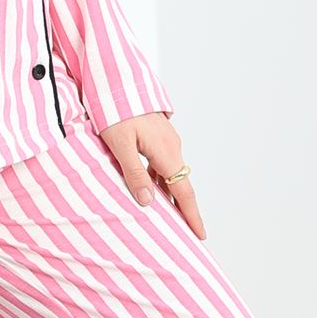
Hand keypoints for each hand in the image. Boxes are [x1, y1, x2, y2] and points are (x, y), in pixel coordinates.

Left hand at [99, 111, 205, 239]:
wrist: (117, 82)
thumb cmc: (116, 111)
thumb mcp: (120, 145)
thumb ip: (134, 173)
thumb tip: (148, 201)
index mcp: (166, 152)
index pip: (184, 192)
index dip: (191, 215)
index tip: (200, 235)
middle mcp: (172, 147)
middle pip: (181, 186)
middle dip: (185, 211)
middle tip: (187, 233)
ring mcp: (166, 141)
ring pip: (171, 175)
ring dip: (171, 196)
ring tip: (168, 218)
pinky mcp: (158, 136)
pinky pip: (163, 165)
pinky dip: (161, 181)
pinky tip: (150, 189)